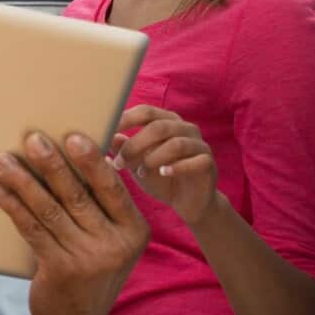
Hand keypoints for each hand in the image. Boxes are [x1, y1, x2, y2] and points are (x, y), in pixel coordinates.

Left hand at [0, 132, 149, 314]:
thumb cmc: (92, 263)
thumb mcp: (111, 238)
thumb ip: (101, 205)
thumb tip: (71, 154)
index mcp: (133, 229)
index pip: (112, 188)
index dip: (92, 161)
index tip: (73, 136)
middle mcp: (115, 244)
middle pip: (78, 195)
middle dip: (52, 164)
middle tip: (33, 140)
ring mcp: (88, 259)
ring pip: (50, 210)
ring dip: (23, 182)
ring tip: (3, 162)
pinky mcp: (60, 269)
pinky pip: (33, 230)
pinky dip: (14, 206)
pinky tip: (1, 190)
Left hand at [112, 105, 218, 226]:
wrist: (187, 203)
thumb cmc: (160, 178)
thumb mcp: (137, 164)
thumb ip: (124, 149)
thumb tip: (108, 136)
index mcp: (166, 121)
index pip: (145, 111)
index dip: (125, 119)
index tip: (106, 131)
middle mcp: (185, 128)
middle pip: (158, 127)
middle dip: (135, 144)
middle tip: (120, 162)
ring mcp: (199, 144)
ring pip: (176, 144)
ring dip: (153, 159)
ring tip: (141, 173)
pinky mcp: (208, 163)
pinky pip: (195, 161)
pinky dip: (176, 167)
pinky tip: (163, 174)